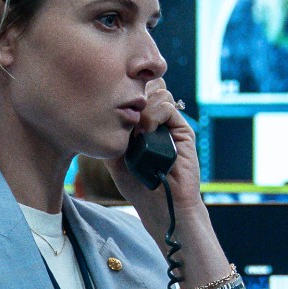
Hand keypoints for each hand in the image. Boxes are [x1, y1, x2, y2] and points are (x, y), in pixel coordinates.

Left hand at [110, 79, 200, 214]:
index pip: (133, 90)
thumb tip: (105, 106)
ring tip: (137, 132)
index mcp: (139, 122)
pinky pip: (167, 106)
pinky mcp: (182, 129)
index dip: (123, 91)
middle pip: (147, 84)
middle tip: (126, 119)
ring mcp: (169, 123)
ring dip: (143, 107)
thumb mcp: (113, 156)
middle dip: (133, 95)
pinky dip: (154, 115)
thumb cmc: (137, 186)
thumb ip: (111, 131)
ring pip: (157, 91)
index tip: (111, 106)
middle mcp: (155, 119)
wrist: (160, 205)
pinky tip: (147, 133)